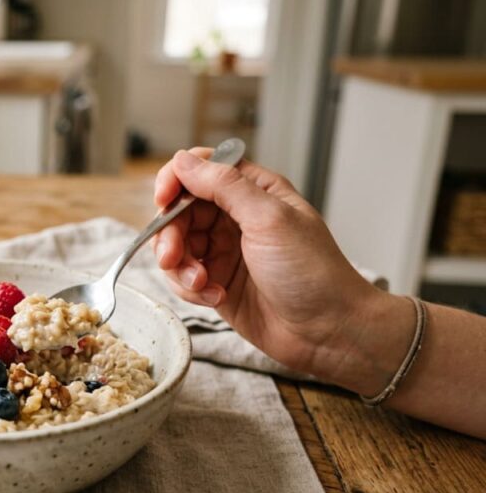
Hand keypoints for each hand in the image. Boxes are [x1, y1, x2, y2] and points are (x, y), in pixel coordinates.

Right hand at [152, 149, 405, 381]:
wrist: (328, 331)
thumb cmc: (312, 273)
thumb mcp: (269, 219)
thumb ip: (223, 186)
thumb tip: (183, 160)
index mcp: (254, 192)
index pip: (200, 170)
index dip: (176, 181)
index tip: (164, 201)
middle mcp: (236, 218)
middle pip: (180, 210)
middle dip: (171, 234)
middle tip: (173, 257)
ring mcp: (225, 251)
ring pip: (176, 245)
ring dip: (179, 266)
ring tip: (202, 284)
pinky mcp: (216, 283)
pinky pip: (182, 277)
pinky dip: (190, 288)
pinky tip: (214, 298)